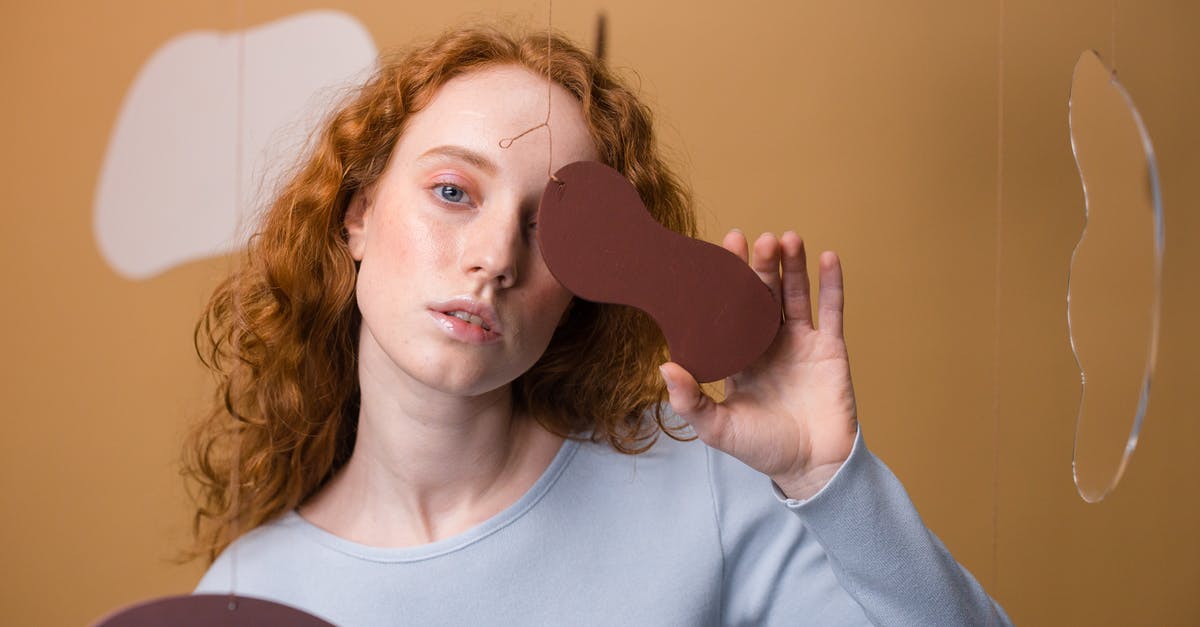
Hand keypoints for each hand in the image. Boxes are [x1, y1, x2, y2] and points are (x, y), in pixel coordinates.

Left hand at [659, 230, 857, 500]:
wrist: (812, 468)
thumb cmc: (763, 450)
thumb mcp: (717, 428)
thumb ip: (690, 400)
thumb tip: (663, 366)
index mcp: (739, 356)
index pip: (729, 311)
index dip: (725, 283)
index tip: (718, 253)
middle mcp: (769, 343)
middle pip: (763, 295)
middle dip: (759, 266)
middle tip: (753, 239)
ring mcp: (801, 343)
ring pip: (796, 294)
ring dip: (792, 265)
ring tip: (786, 238)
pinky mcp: (830, 349)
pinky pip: (832, 310)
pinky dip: (831, 283)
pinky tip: (826, 256)